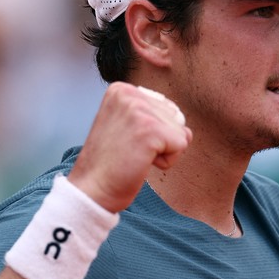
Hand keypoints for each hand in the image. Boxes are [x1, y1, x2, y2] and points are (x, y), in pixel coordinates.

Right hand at [67, 82, 191, 212]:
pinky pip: (181, 145)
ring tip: (133, 156)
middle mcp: (129, 93)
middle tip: (129, 151)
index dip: (152, 132)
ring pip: (180, 131)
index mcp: (121, 89)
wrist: (91, 189)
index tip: (125, 141)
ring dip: (162, 151)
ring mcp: (139, 110)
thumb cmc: (109, 164)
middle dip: (160, 141)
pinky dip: (166, 161)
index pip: (165, 107)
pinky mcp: (151, 129)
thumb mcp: (126, 126)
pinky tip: (141, 163)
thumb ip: (155, 117)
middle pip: (175, 117)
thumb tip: (187, 131)